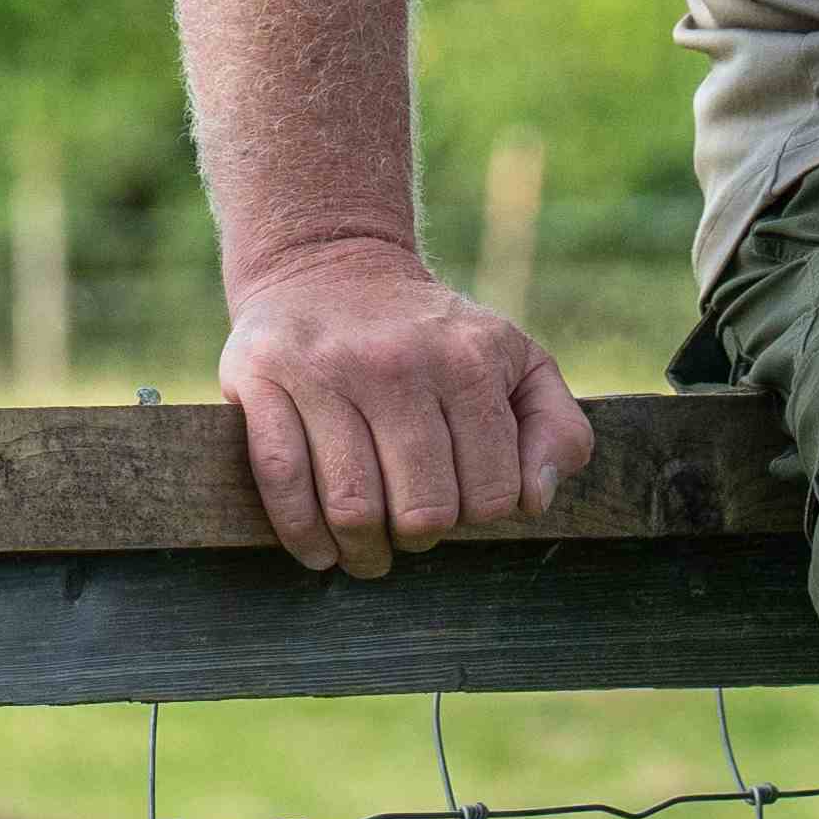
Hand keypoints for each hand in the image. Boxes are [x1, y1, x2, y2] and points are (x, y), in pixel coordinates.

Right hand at [216, 235, 594, 577]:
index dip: (477, 516)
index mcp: (468, 361)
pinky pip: (282, 479)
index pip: (491, 492)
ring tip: (364, 552)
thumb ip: (557, 428)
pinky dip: (301, 532)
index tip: (459, 505)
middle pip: (421, 509)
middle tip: (409, 533)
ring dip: (361, 551)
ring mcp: (324, 369)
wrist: (328, 265)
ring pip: (351, 505)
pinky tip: (318, 548)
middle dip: (419, 539)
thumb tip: (533, 500)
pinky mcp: (262, 376)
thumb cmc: (432, 335)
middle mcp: (397, 361)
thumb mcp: (516, 361)